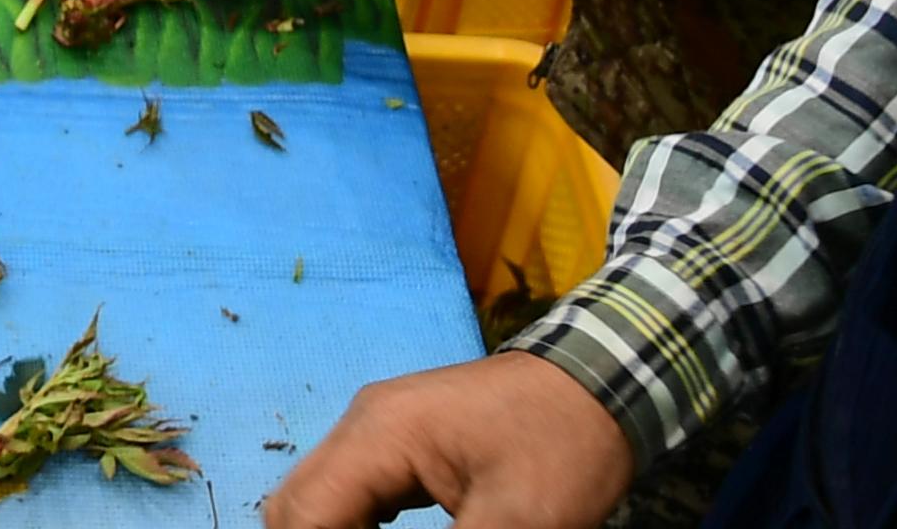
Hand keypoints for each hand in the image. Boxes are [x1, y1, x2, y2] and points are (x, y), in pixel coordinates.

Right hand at [265, 353, 634, 528]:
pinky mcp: (399, 442)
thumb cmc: (562, 449)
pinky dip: (350, 528)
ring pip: (316, 498)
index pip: (305, 515)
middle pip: (294, 506)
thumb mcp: (516, 523)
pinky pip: (349, 492)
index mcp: (380, 436)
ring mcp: (378, 430)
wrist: (602, 381)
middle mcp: (363, 426)